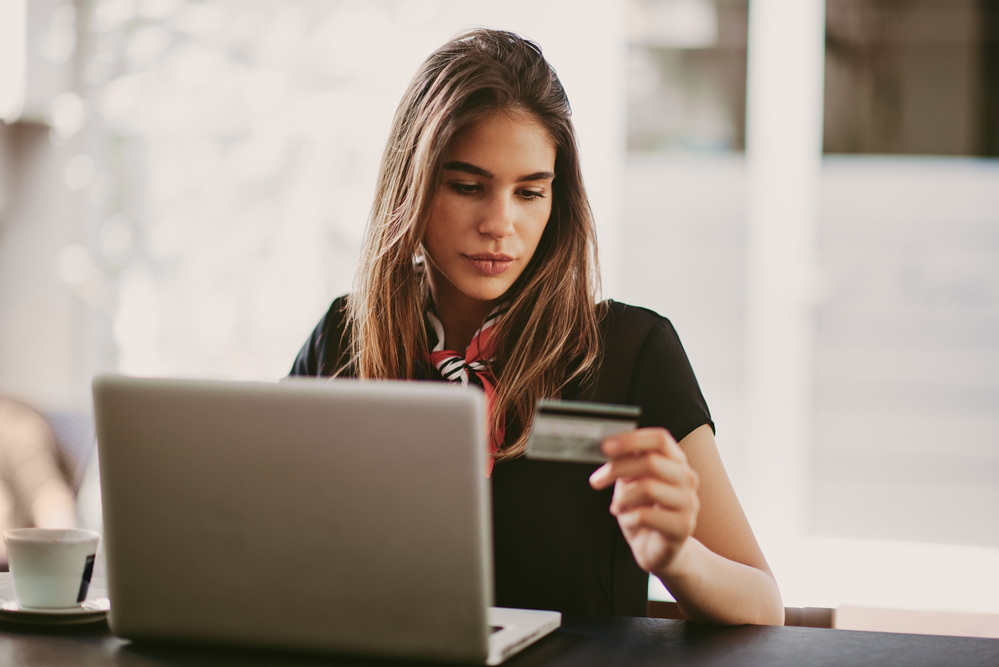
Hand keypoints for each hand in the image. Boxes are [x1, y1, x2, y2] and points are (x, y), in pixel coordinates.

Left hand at [588, 428, 699, 574]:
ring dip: (622, 498)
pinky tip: (628, 521)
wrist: (657, 550)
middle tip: (596, 480)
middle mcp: (687, 479)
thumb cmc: (643, 512)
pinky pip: (646, 515)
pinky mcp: (683, 527)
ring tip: (617, 507)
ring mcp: (688, 503)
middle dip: (617, 469)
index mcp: (675, 462)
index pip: (660, 439)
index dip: (632, 439)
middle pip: (650, 462)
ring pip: (648, 487)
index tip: (605, 446)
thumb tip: (608, 446)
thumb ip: (626, 464)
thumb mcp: (631, 483)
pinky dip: (628, 517)